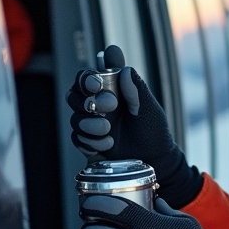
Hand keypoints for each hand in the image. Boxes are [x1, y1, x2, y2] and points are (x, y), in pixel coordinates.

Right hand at [66, 45, 201, 206]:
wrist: (154, 158)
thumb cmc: (153, 129)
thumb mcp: (149, 108)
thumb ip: (137, 89)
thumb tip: (126, 70)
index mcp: (110, 90)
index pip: (88, 77)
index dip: (86, 78)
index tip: (97, 85)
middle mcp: (97, 104)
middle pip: (73, 95)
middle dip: (87, 102)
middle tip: (110, 106)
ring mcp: (91, 123)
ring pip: (75, 118)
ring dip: (90, 124)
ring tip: (109, 129)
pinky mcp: (89, 141)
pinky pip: (77, 138)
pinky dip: (90, 142)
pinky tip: (107, 144)